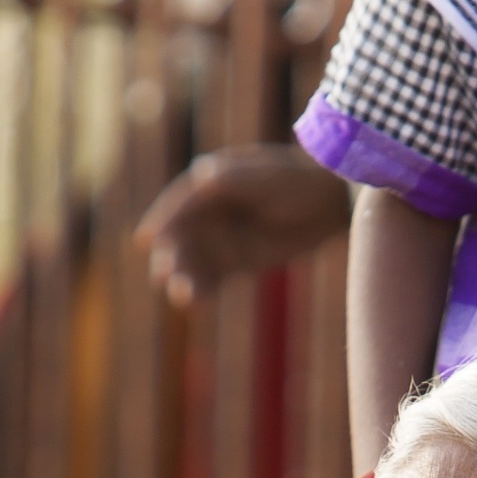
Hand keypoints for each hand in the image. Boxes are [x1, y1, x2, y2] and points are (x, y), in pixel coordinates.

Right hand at [135, 146, 350, 305]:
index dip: (163, 220)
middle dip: (172, 255)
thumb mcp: (263, 177)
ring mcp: (221, 239)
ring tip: (182, 295)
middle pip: (182, 237)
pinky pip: (213, 278)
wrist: (327, 201)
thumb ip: (231, 179)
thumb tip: (200, 175)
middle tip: (166, 274)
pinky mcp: (236, 263)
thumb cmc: (294, 180)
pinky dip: (202, 289)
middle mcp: (209, 212)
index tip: (149, 239)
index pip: (179, 204)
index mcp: (210, 184)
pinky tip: (194, 302)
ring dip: (184, 277)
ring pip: (194, 261)